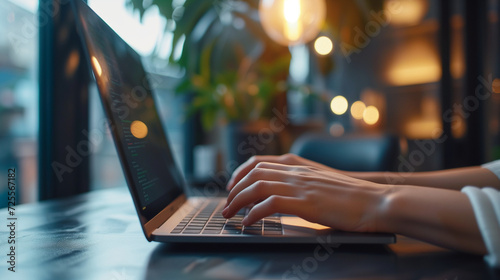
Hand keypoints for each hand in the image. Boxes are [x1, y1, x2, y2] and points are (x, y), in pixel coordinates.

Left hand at [222, 156, 393, 232]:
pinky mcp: (305, 202)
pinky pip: (270, 204)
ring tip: (229, 214)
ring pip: (257, 186)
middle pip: (254, 173)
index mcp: (300, 167)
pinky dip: (254, 213)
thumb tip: (287, 197)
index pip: (260, 163)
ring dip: (238, 201)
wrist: (376, 201)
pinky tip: (248, 222)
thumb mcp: (322, 185)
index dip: (241, 173)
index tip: (232, 186)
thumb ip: (303, 186)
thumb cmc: (352, 198)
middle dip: (234, 189)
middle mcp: (297, 172)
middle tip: (226, 204)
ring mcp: (300, 186)